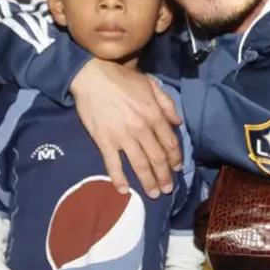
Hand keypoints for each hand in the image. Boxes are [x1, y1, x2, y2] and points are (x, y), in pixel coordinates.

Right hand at [70, 58, 182, 198]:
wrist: (91, 76)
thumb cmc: (121, 78)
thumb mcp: (150, 84)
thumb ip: (167, 103)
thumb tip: (178, 122)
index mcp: (153, 114)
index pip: (169, 142)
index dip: (176, 158)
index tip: (178, 169)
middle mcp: (141, 129)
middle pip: (157, 158)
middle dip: (164, 176)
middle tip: (167, 189)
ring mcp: (122, 137)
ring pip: (139, 164)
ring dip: (148, 181)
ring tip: (153, 194)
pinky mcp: (104, 141)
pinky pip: (113, 164)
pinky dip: (118, 179)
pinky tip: (124, 191)